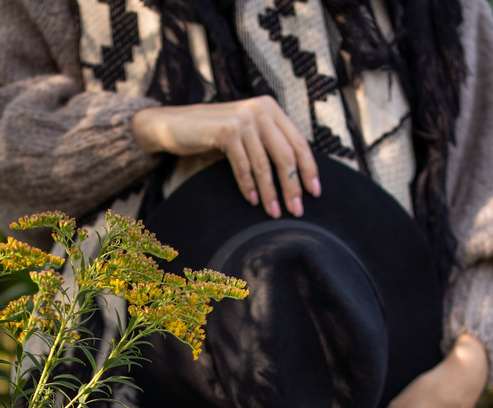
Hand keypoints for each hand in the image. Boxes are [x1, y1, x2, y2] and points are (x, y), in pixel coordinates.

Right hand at [132, 97, 319, 218]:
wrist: (176, 125)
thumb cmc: (216, 135)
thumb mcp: (249, 135)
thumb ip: (270, 144)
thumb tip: (298, 178)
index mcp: (272, 110)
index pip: (299, 143)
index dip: (309, 169)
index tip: (315, 193)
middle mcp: (261, 110)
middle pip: (286, 155)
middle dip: (293, 186)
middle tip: (297, 211)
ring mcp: (244, 118)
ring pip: (265, 164)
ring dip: (271, 192)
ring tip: (275, 213)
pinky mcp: (227, 130)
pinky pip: (244, 166)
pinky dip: (249, 186)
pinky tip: (253, 201)